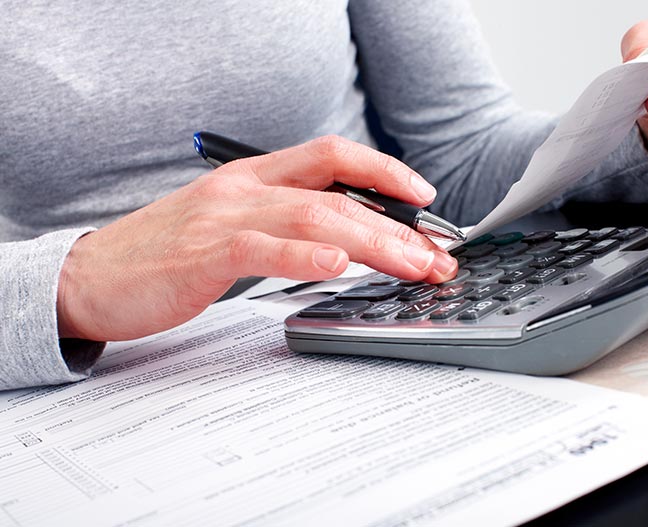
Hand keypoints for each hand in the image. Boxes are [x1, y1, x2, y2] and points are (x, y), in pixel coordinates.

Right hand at [57, 135, 457, 341]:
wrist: (91, 276)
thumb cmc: (167, 253)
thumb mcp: (233, 223)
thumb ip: (283, 223)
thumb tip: (346, 240)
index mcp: (254, 177)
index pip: (332, 156)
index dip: (384, 170)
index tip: (424, 197)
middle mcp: (244, 190)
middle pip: (337, 195)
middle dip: (396, 226)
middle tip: (436, 256)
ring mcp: (223, 219)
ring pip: (313, 219)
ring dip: (372, 243)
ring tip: (413, 265)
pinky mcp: (202, 256)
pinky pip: (262, 250)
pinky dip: (305, 258)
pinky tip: (339, 267)